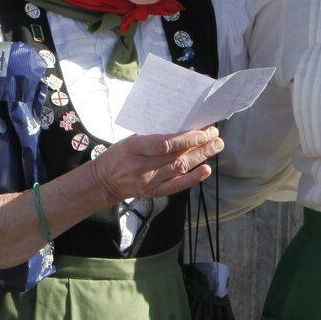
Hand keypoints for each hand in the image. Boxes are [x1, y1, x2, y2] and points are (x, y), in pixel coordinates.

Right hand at [93, 128, 223, 203]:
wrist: (104, 182)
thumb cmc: (118, 155)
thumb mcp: (129, 140)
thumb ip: (152, 136)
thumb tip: (181, 127)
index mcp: (134, 148)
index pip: (165, 143)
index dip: (186, 138)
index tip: (202, 130)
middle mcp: (142, 166)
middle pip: (177, 155)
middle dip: (199, 144)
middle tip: (215, 135)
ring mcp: (149, 181)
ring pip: (180, 168)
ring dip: (201, 156)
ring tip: (216, 146)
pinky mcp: (154, 192)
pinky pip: (177, 186)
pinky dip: (193, 178)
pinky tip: (206, 169)